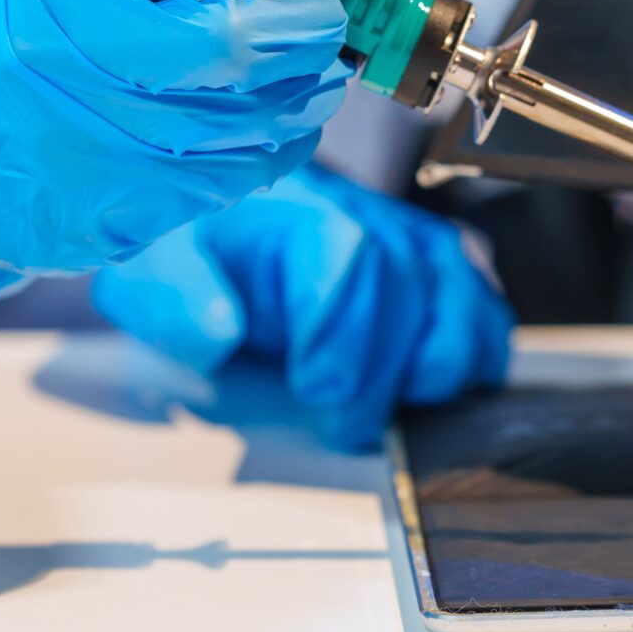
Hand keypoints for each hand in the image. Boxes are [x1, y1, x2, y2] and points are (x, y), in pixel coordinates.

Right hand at [0, 0, 353, 317]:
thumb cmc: (17, 33)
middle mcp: (81, 56)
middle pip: (244, 39)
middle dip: (311, 17)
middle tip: (319, 5)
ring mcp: (105, 144)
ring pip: (262, 114)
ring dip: (308, 79)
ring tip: (298, 54)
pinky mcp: (129, 212)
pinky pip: (248, 171)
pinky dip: (280, 134)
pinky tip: (264, 110)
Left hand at [92, 168, 513, 450]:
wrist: (218, 224)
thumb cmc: (188, 254)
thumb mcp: (149, 271)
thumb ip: (174, 299)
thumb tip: (217, 330)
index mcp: (289, 208)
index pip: (353, 261)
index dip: (348, 341)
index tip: (318, 392)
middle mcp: (362, 210)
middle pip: (412, 285)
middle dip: (384, 374)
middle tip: (345, 424)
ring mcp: (408, 233)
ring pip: (462, 292)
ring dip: (438, 364)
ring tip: (395, 401)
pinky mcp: (435, 261)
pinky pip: (483, 300)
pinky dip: (473, 350)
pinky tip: (428, 383)